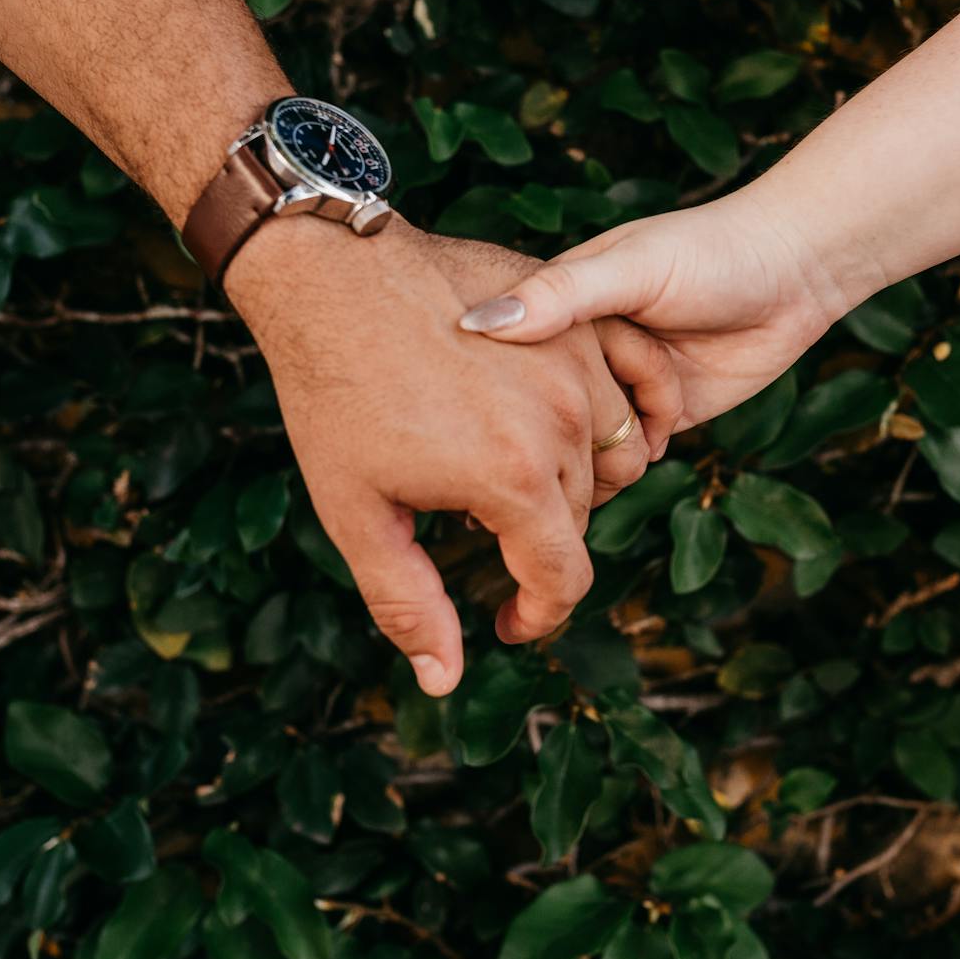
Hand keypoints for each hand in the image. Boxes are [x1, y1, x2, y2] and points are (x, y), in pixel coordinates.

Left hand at [226, 217, 665, 695]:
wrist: (333, 278)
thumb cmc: (335, 395)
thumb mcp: (356, 513)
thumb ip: (408, 602)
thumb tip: (443, 680)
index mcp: (512, 479)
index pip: (563, 578)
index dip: (537, 614)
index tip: (507, 622)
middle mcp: (563, 422)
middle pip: (582, 516)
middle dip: (535, 540)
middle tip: (473, 525)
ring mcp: (577, 363)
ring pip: (609, 455)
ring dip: (569, 477)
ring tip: (503, 470)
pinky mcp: (578, 320)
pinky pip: (626, 386)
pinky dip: (608, 413)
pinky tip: (564, 420)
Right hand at [457, 191, 854, 431]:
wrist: (796, 273)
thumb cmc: (710, 251)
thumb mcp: (630, 268)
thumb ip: (560, 295)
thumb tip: (476, 323)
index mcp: (560, 303)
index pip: (501, 353)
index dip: (486, 388)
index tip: (466, 420)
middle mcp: (583, 348)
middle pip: (538, 407)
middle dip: (537, 435)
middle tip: (529, 463)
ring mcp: (620, 385)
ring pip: (580, 440)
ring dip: (587, 456)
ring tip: (592, 461)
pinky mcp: (660, 416)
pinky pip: (627, 456)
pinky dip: (629, 465)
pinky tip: (642, 453)